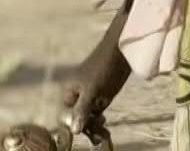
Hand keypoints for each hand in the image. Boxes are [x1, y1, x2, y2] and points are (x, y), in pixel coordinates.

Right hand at [62, 23, 130, 141]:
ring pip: (88, 116)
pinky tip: (104, 126)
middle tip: (98, 137)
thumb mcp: (91, 91)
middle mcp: (78, 95)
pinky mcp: (101, 96)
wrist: (121, 52)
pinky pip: (97, 112)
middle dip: (87, 127)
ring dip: (94, 126)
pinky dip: (99, 120)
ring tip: (103, 134)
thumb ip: (82, 110)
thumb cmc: (102, 68)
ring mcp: (90, 96)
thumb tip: (74, 131)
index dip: (75, 124)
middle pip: (78, 117)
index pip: (68, 115)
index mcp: (70, 92)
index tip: (86, 131)